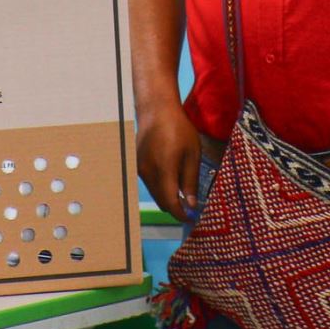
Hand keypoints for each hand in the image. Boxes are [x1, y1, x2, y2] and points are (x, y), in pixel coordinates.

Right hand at [136, 101, 201, 222]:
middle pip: (161, 201)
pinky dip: (160, 187)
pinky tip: (171, 178)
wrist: (156, 110)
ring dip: (167, 197)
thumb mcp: (192, 153)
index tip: (191, 218)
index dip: (181, 214)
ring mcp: (140, 170)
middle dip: (175, 207)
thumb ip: (191, 180)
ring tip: (182, 191)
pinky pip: (149, 184)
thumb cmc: (179, 129)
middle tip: (190, 206)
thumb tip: (192, 204)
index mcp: (165, 170)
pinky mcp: (137, 166)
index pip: (171, 202)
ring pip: (155, 193)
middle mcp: (148, 173)